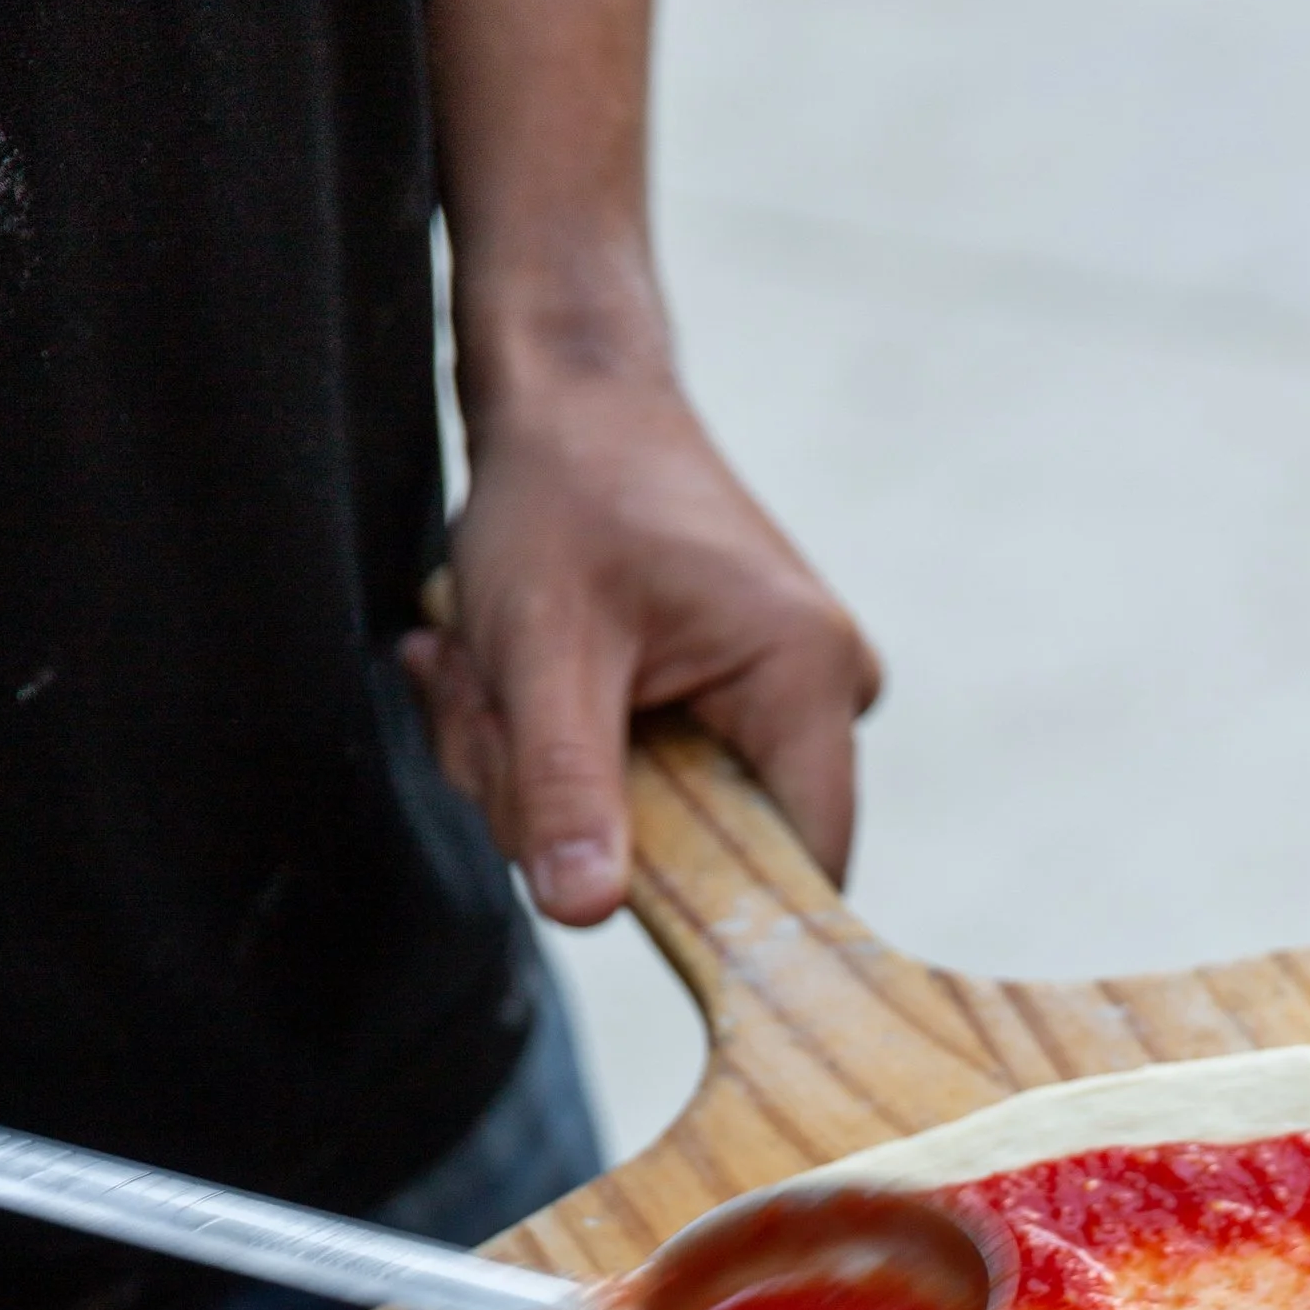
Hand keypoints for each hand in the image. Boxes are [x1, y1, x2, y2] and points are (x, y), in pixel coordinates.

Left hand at [399, 366, 882, 917]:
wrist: (568, 395)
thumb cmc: (562, 492)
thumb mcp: (541, 645)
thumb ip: (563, 783)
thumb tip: (586, 913)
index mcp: (809, 678)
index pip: (803, 868)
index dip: (710, 912)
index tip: (594, 884)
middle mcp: (825, 693)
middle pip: (708, 850)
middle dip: (571, 809)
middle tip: (485, 715)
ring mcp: (786, 696)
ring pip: (659, 821)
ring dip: (542, 774)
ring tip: (487, 674)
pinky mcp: (739, 696)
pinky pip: (646, 779)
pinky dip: (560, 747)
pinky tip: (512, 677)